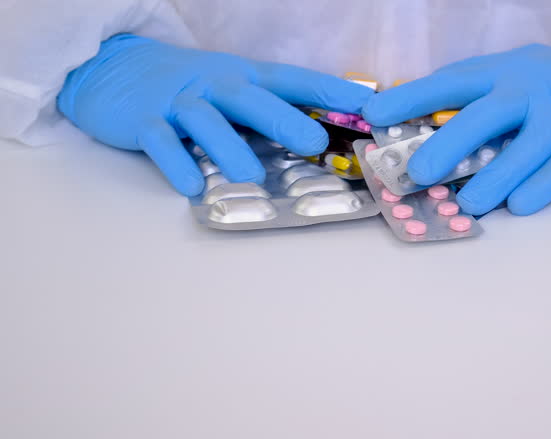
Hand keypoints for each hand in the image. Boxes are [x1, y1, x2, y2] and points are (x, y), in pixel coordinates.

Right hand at [58, 34, 372, 195]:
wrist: (112, 68)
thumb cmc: (186, 86)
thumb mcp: (232, 88)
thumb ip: (269, 109)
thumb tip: (322, 137)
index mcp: (243, 76)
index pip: (293, 80)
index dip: (329, 91)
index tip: (367, 106)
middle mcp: (214, 85)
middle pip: (251, 99)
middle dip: (284, 120)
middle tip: (314, 144)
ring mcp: (178, 102)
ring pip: (206, 122)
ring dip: (231, 148)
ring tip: (253, 178)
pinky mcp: (144, 120)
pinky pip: (161, 143)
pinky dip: (177, 163)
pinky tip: (193, 187)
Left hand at [363, 43, 550, 214]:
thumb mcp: (521, 82)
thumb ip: (482, 106)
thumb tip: (427, 140)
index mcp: (505, 72)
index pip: (451, 82)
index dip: (411, 97)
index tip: (374, 116)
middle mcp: (531, 88)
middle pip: (485, 114)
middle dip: (448, 143)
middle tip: (418, 172)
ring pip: (526, 145)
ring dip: (494, 176)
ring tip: (468, 204)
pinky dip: (542, 186)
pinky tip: (520, 206)